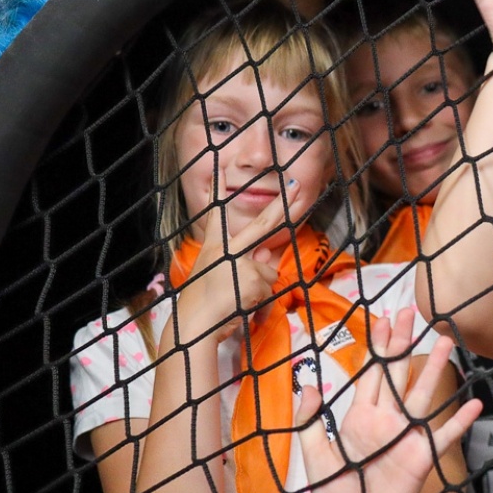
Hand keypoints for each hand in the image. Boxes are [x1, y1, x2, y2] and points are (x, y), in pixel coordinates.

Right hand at [173, 179, 305, 340]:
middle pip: (263, 224)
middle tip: (298, 184)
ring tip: (237, 298)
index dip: (219, 189)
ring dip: (260, 287)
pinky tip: (243, 306)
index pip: (216, 213)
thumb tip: (268, 256)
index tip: (221, 167)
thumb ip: (246, 262)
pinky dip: (262, 300)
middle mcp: (227, 248)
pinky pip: (270, 287)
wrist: (194, 324)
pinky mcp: (253, 278)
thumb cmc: (204, 303)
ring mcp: (241, 261)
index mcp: (214, 245)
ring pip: (268, 270)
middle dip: (284, 204)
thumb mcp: (223, 276)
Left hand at [295, 308, 479, 492]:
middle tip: (412, 313)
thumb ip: (309, 422)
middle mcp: (387, 420)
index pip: (372, 373)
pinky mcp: (421, 457)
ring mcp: (406, 436)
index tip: (384, 319)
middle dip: (403, 344)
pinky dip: (458, 422)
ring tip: (446, 342)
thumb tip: (310, 385)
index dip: (378, 347)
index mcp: (360, 417)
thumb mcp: (313, 457)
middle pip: (397, 374)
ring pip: (422, 395)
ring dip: (434, 369)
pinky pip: (443, 436)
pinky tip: (473, 404)